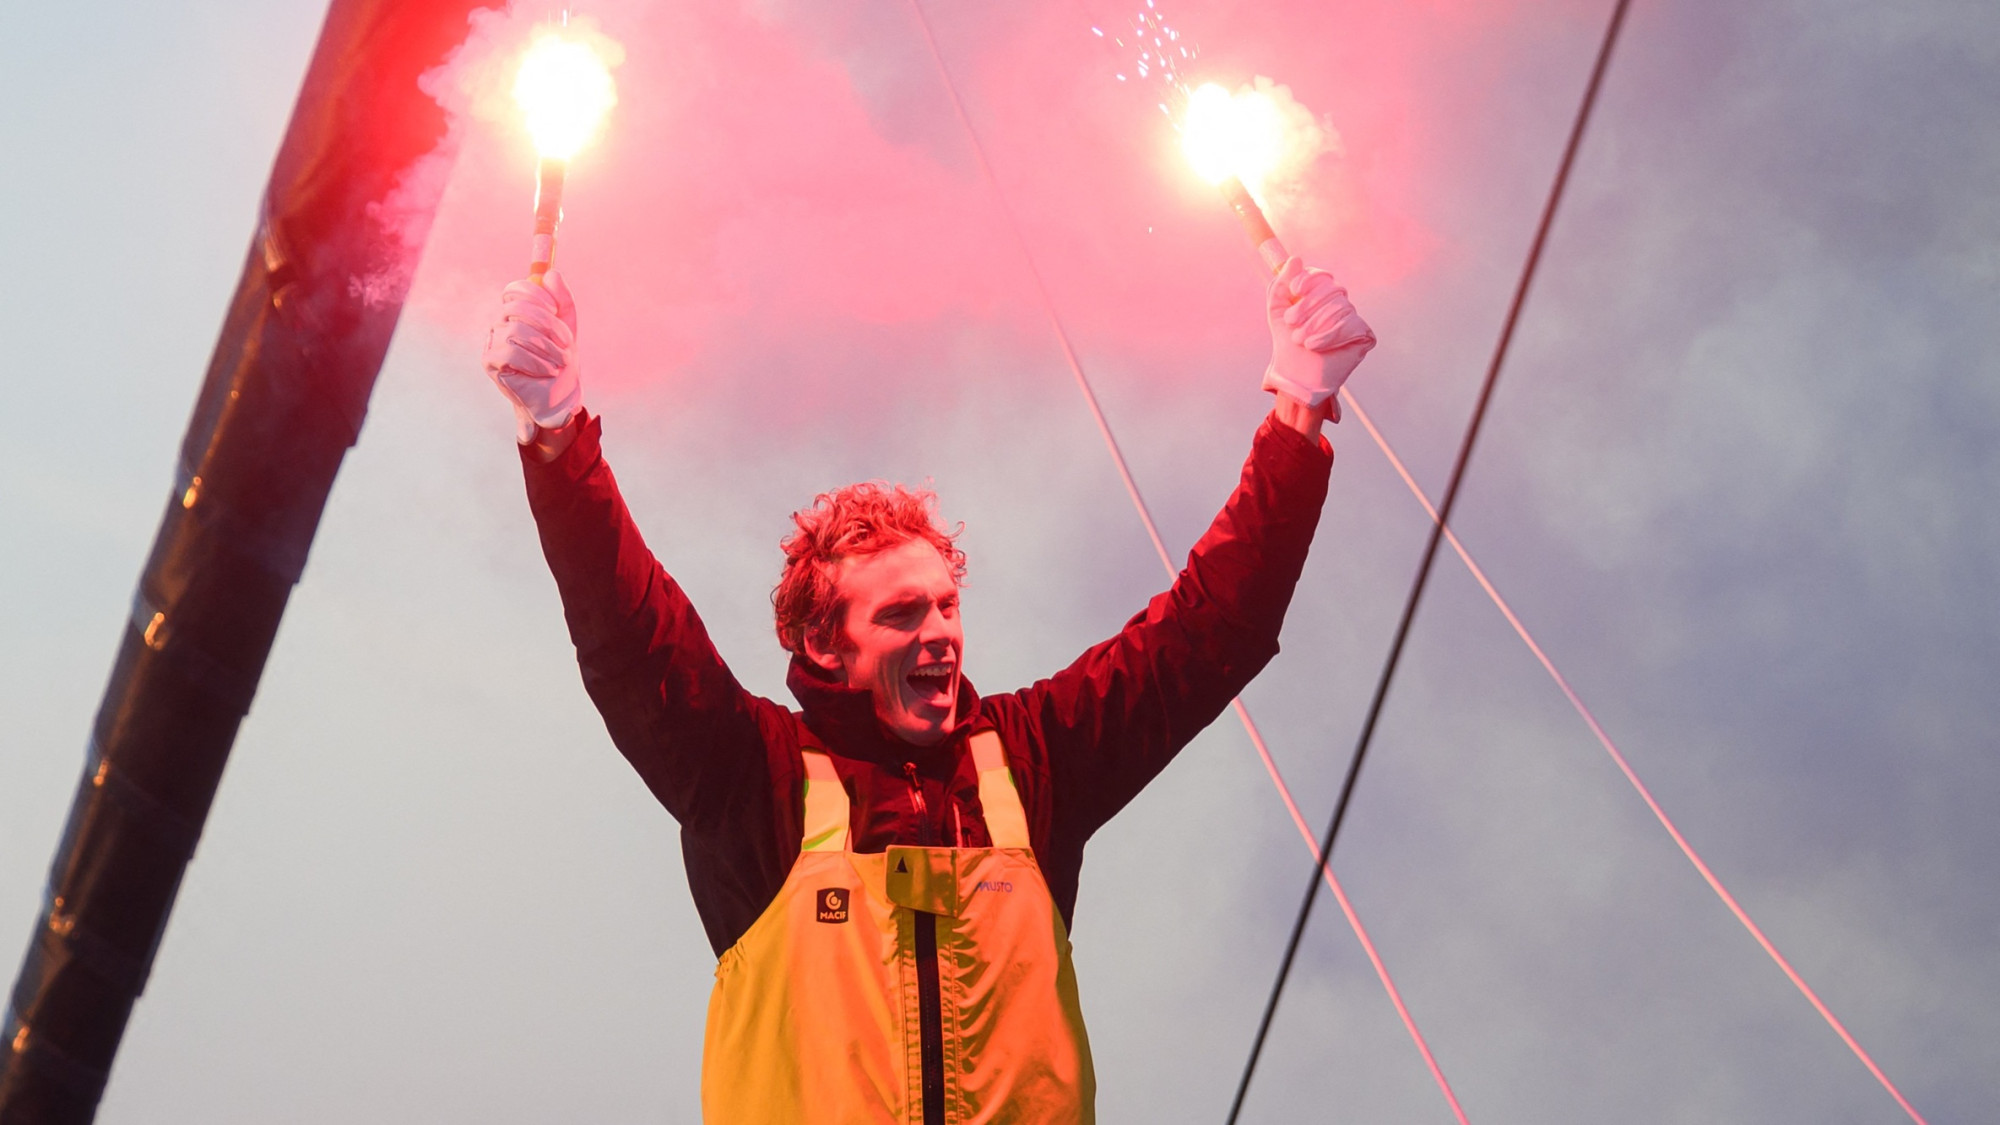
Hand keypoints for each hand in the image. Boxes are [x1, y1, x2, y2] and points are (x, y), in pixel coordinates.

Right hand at [482, 270, 582, 443]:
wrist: (559, 397)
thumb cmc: (561, 362)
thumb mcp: (568, 327)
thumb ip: (562, 300)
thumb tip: (550, 273)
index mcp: (515, 313)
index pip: (514, 290)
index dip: (535, 294)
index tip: (555, 309)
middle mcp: (499, 324)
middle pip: (515, 308)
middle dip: (547, 324)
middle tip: (567, 343)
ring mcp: (492, 342)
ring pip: (516, 330)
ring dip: (546, 347)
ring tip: (561, 361)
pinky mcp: (490, 362)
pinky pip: (511, 351)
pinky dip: (536, 361)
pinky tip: (547, 371)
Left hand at [1262, 257, 1375, 418]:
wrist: (1296, 377)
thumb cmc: (1287, 345)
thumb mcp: (1277, 312)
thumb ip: (1281, 285)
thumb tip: (1296, 259)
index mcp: (1320, 296)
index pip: (1322, 277)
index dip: (1310, 279)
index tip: (1294, 290)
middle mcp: (1339, 304)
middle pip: (1332, 289)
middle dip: (1308, 306)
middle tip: (1291, 323)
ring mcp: (1353, 319)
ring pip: (1340, 307)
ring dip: (1315, 324)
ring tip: (1301, 340)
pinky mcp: (1364, 336)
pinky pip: (1351, 324)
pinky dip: (1330, 335)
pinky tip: (1315, 346)